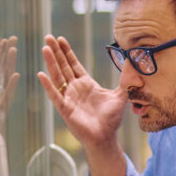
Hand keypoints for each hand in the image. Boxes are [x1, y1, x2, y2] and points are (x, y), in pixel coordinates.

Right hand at [36, 35, 127, 151]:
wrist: (105, 137)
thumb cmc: (111, 120)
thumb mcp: (121, 96)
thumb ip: (126, 80)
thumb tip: (134, 64)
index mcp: (86, 84)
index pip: (74, 64)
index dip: (67, 52)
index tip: (60, 39)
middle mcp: (75, 89)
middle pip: (63, 66)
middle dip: (56, 52)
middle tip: (48, 37)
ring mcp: (68, 98)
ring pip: (58, 76)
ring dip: (51, 62)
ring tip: (45, 48)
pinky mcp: (65, 109)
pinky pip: (55, 95)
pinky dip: (48, 85)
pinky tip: (41, 74)